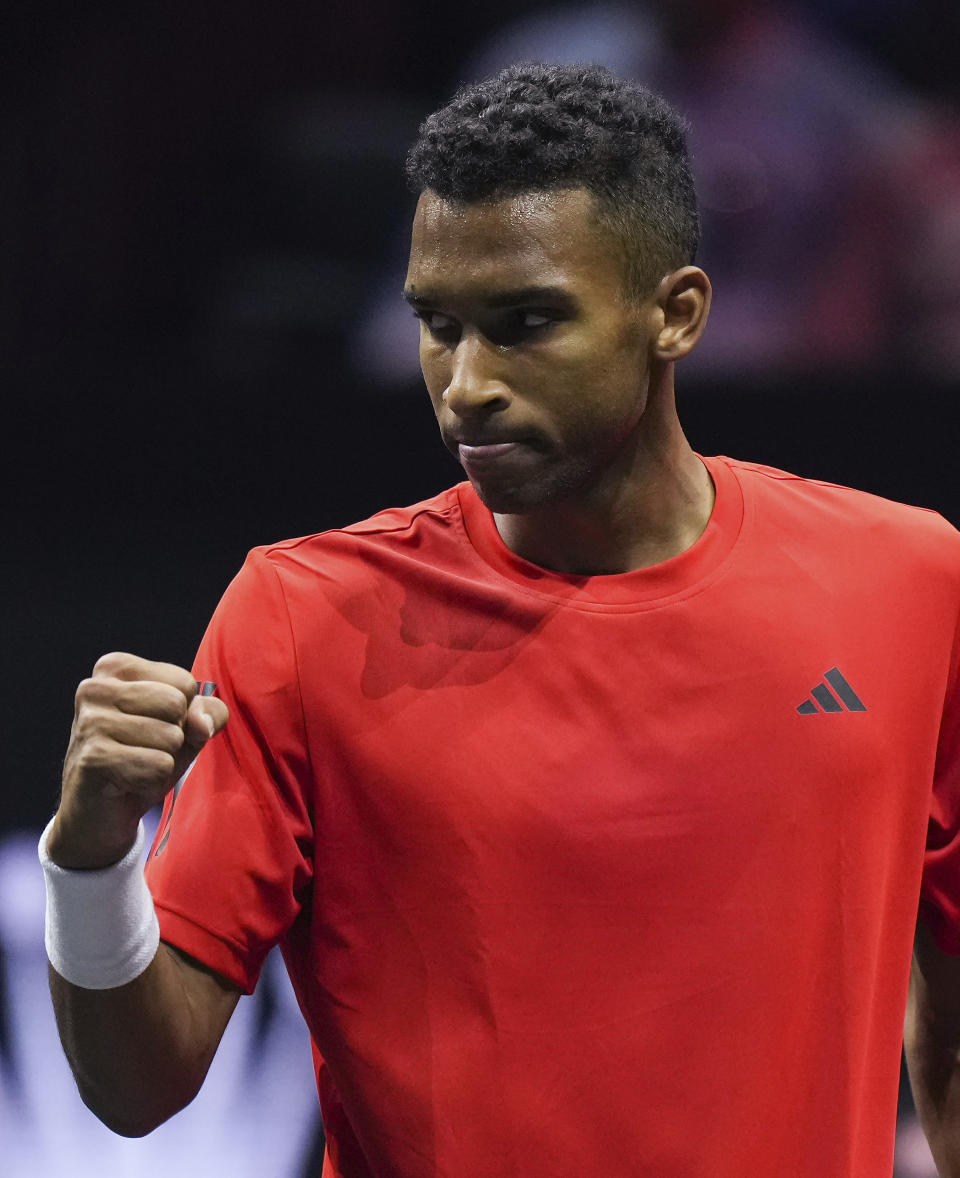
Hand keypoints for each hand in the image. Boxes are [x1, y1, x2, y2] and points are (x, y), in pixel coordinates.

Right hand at [48, 652, 228, 868]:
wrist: (100, 813)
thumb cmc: (144, 758)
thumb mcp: (186, 729)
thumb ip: (208, 714)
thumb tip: (200, 720)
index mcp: (115, 668)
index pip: (185, 682)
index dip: (184, 713)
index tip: (154, 726)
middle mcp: (95, 687)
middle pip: (177, 704)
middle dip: (174, 735)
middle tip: (144, 749)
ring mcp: (89, 721)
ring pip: (170, 736)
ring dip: (163, 760)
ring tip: (135, 765)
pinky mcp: (92, 757)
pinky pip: (157, 766)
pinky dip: (152, 781)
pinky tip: (126, 782)